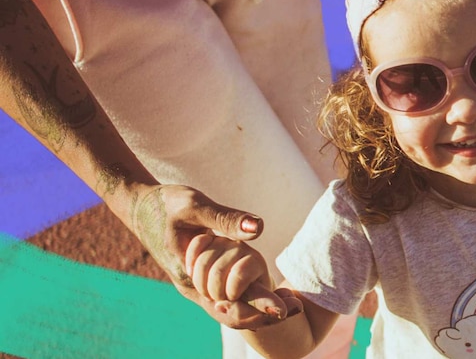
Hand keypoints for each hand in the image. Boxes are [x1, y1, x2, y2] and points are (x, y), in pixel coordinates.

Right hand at [129, 184, 286, 328]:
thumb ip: (226, 218)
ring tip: (293, 305)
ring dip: (258, 308)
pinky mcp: (197, 280)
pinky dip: (246, 299)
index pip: (229, 303)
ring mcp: (193, 287)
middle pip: (231, 314)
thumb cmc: (165, 202)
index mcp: (190, 275)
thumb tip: (258, 228)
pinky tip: (270, 294)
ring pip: (229, 308)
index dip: (258, 307)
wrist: (138, 207)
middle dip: (264, 312)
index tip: (286, 308)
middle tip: (297, 307)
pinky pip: (224, 297)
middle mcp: (191, 288)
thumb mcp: (196, 205)